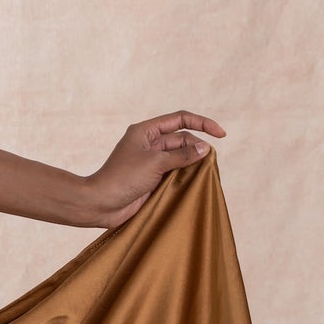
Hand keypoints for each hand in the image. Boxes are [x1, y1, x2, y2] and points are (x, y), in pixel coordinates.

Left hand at [86, 111, 224, 229]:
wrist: (101, 203)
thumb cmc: (123, 178)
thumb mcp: (155, 163)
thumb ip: (182, 155)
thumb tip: (205, 148)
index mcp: (145, 131)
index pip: (180, 119)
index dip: (202, 123)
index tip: (221, 134)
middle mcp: (149, 143)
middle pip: (182, 138)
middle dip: (198, 146)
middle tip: (210, 162)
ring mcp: (151, 160)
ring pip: (180, 155)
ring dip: (194, 161)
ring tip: (206, 170)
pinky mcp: (152, 177)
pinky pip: (175, 170)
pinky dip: (187, 174)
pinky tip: (197, 180)